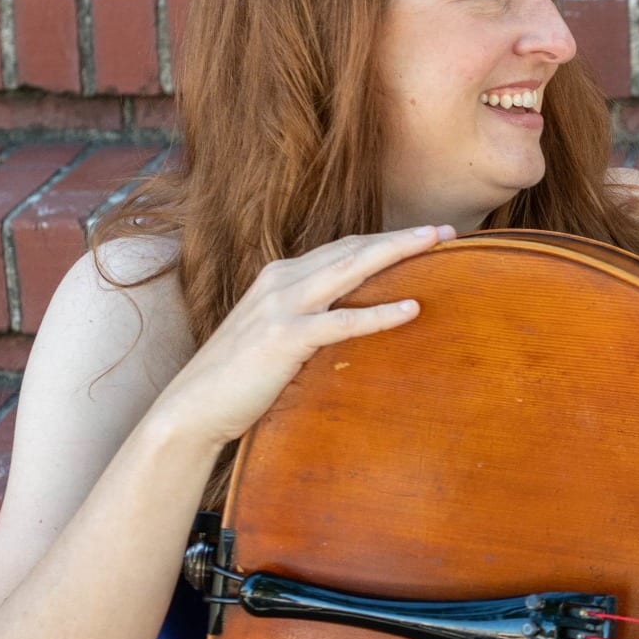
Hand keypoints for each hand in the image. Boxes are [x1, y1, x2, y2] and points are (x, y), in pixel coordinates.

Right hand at [144, 227, 447, 450]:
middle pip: (352, 250)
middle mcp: (281, 282)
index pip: (342, 249)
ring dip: (396, 254)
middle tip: (446, 230)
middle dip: (401, 238)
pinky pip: (341, 322)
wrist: (192, 408)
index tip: (425, 236)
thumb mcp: (278, 337)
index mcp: (281, 278)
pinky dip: (379, 313)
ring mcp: (281, 307)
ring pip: (350, 270)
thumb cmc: (239, 378)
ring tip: (438, 245)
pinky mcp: (284, 338)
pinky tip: (412, 309)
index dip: (384, 240)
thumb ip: (309, 321)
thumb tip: (350, 323)